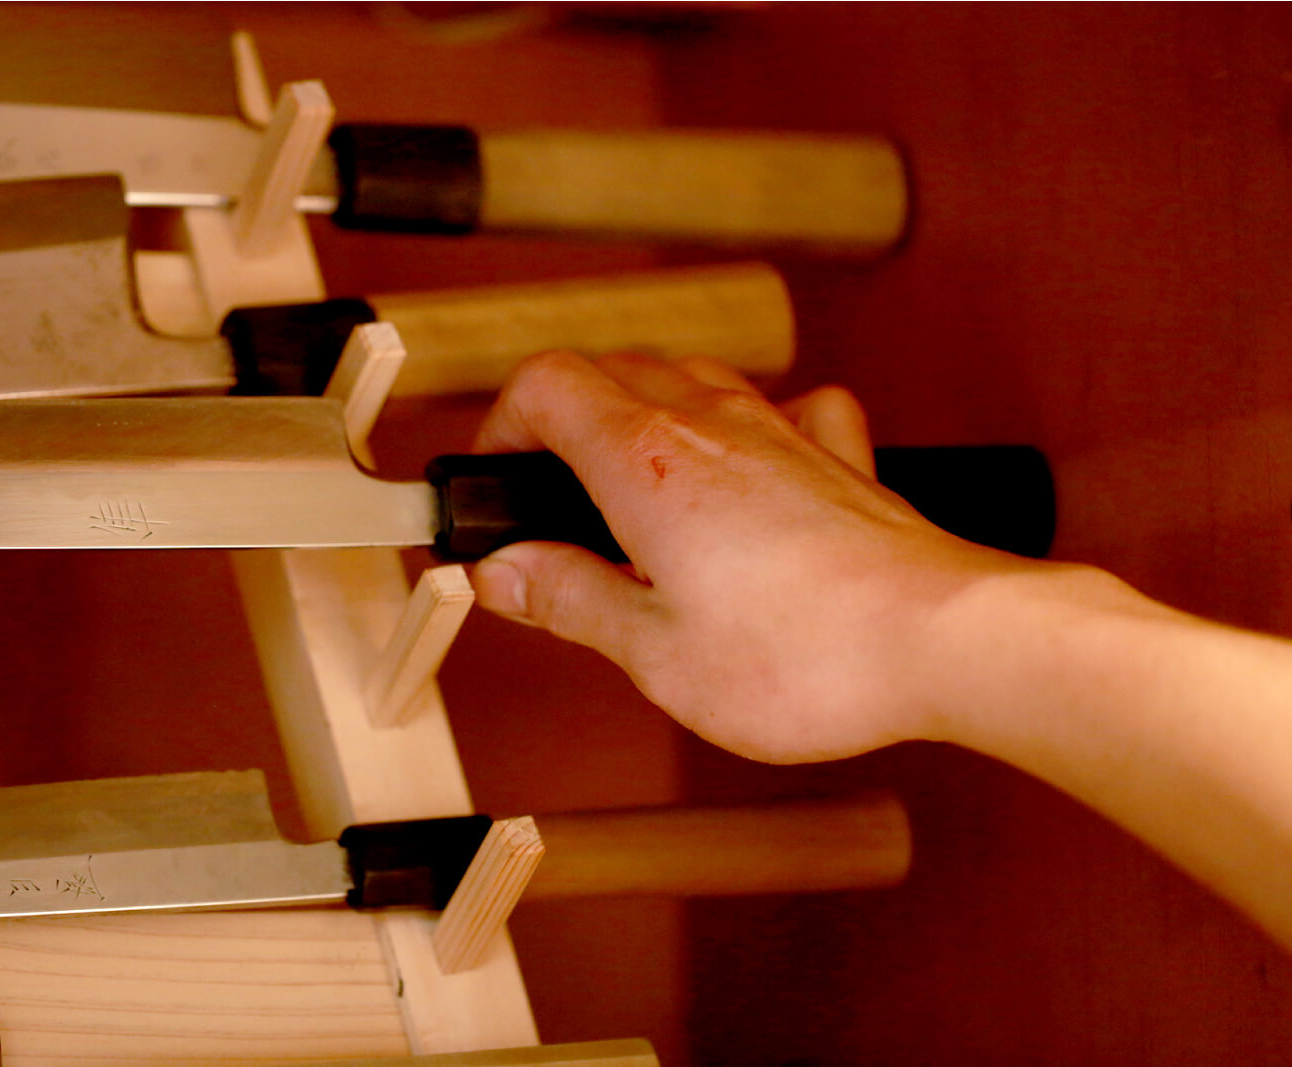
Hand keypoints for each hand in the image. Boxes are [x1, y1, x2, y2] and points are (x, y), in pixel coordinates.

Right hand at [470, 351, 1027, 763]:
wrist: (946, 642)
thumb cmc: (807, 657)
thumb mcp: (652, 652)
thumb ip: (568, 599)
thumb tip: (501, 572)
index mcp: (646, 461)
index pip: (547, 384)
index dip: (503, 424)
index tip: (496, 481)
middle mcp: (712, 423)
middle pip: (611, 369)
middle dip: (562, 420)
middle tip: (551, 499)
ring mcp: (782, 431)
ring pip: (690, 377)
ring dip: (644, 413)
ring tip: (635, 494)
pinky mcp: (839, 459)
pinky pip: (784, 407)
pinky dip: (749, 424)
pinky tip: (751, 469)